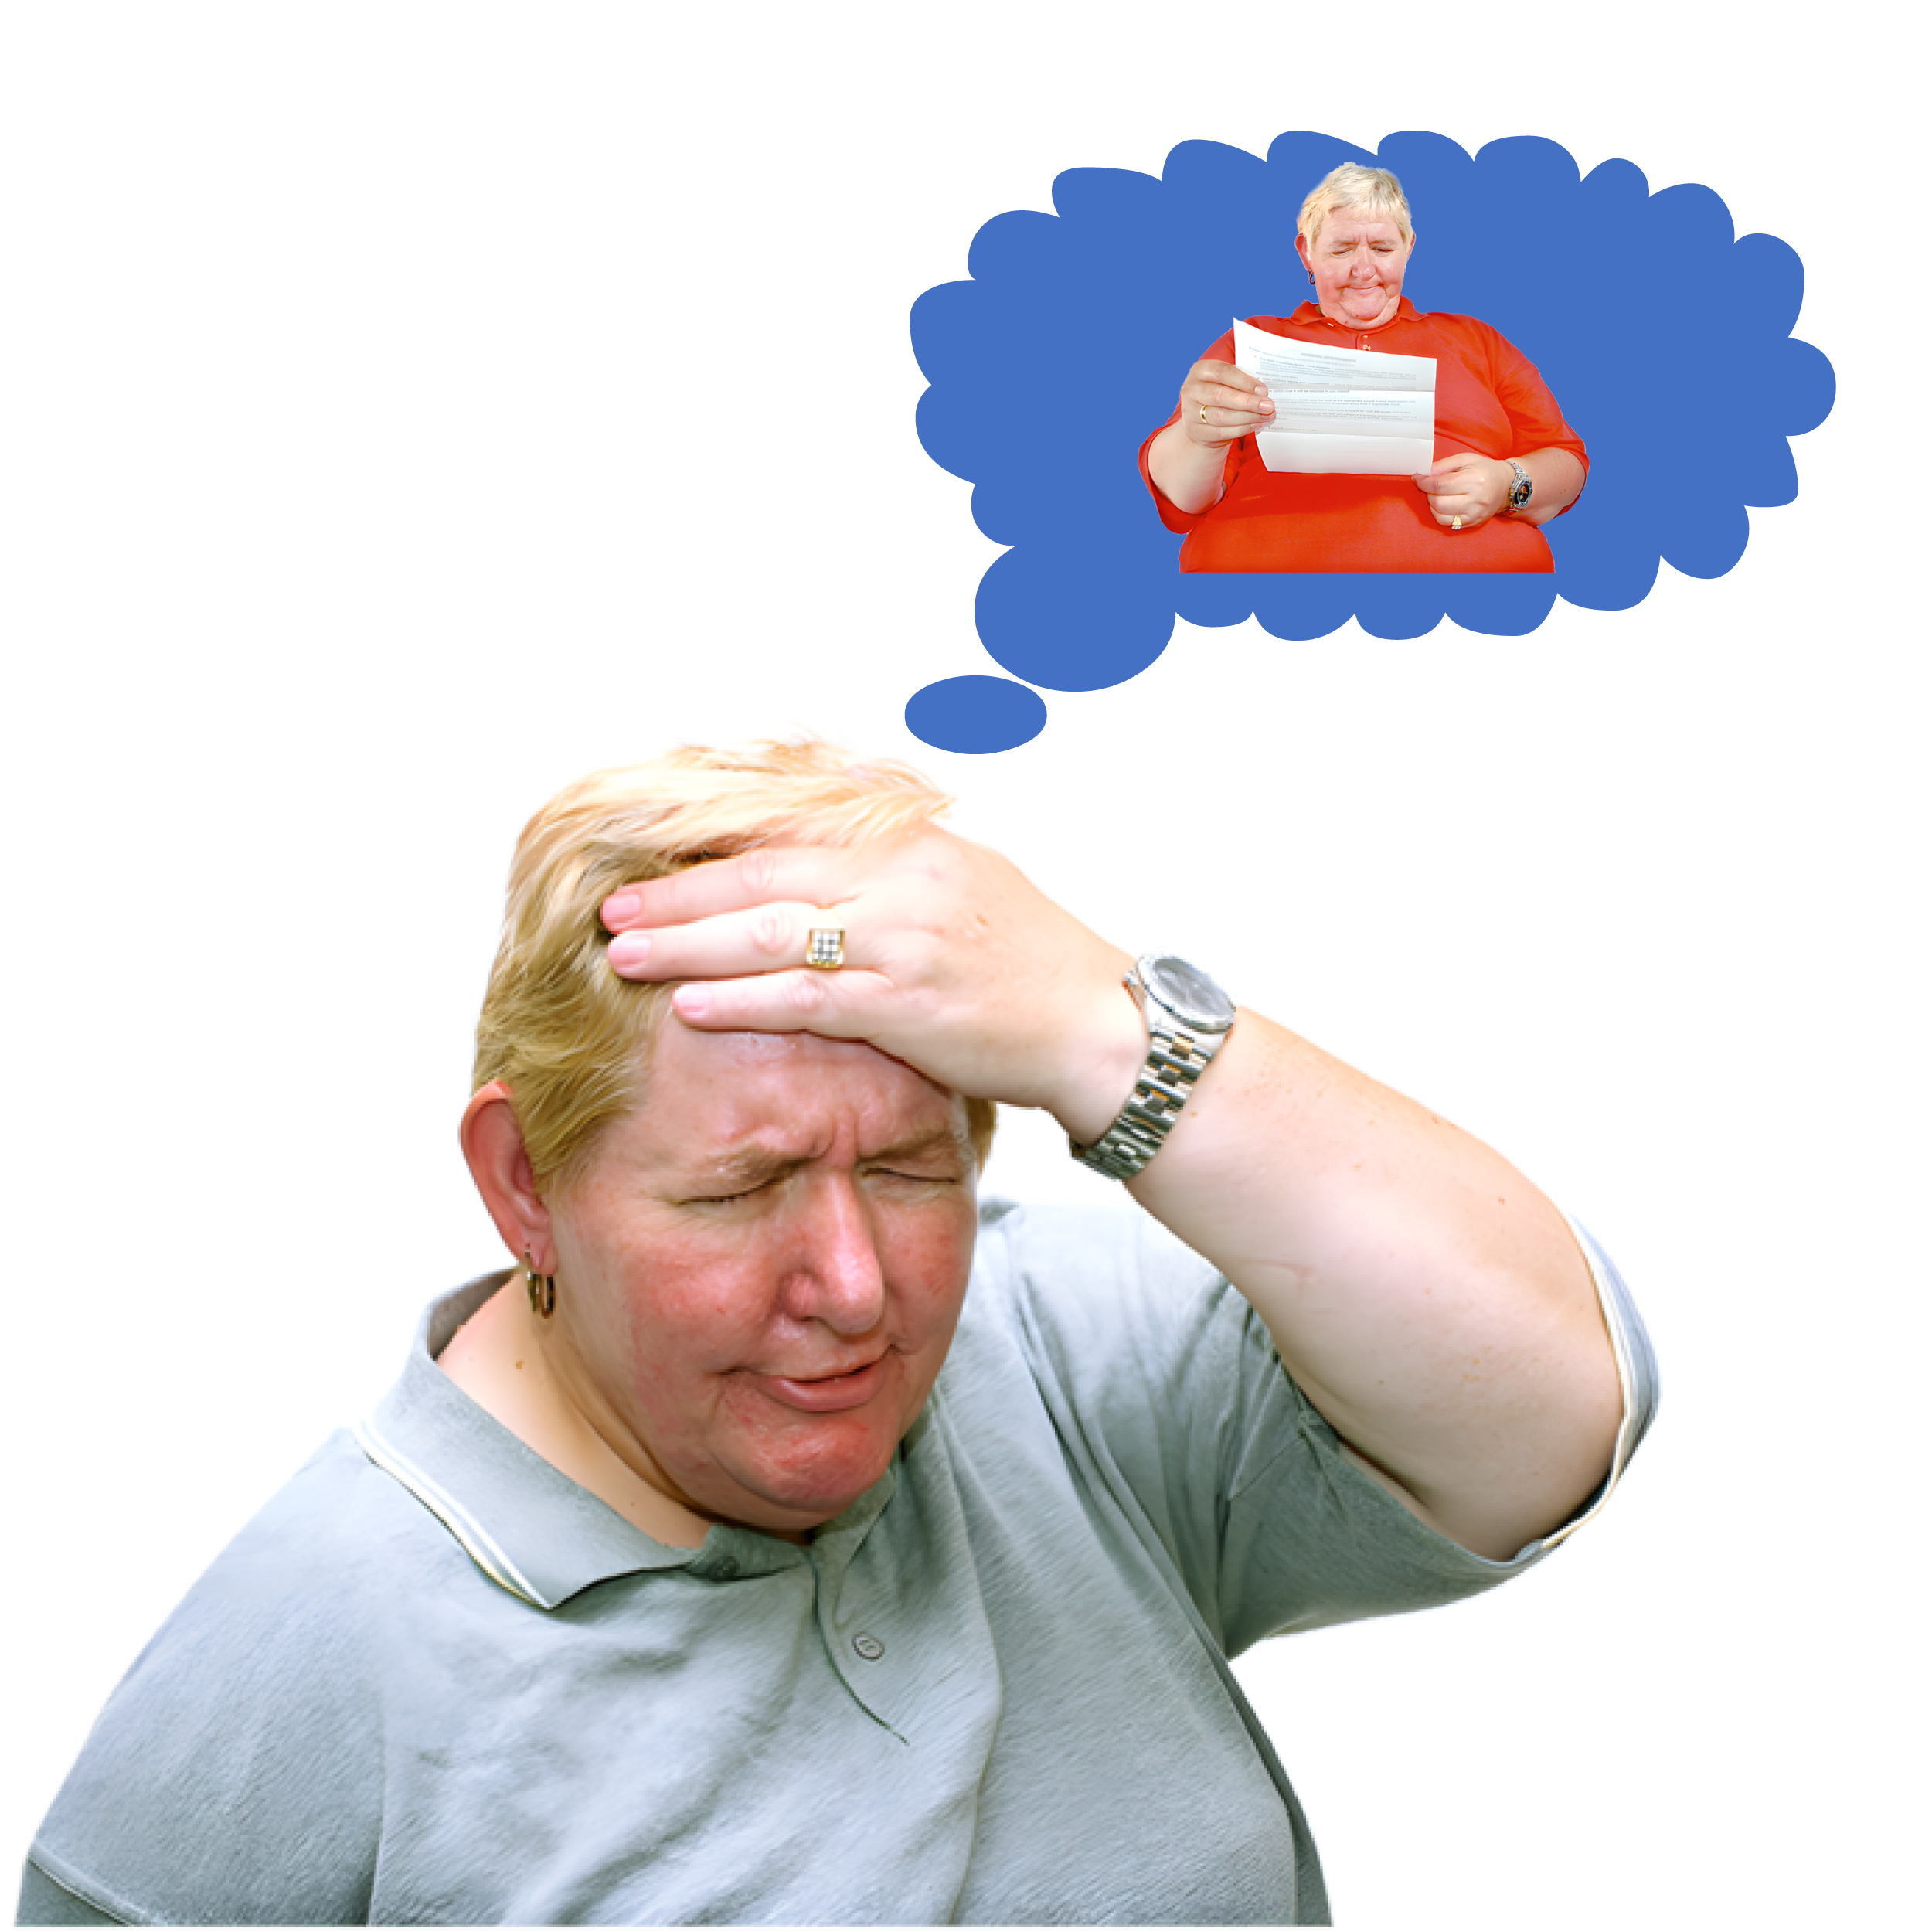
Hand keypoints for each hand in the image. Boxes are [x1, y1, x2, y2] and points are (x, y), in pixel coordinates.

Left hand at [599, 830, 1144, 1141]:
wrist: (1102, 1025)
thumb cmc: (1030, 961)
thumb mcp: (963, 883)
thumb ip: (890, 867)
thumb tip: (817, 857)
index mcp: (910, 846)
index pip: (790, 836)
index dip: (712, 852)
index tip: (650, 863)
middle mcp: (903, 880)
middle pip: (766, 877)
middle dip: (680, 895)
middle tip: (610, 908)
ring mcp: (907, 940)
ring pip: (775, 934)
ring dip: (690, 944)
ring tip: (623, 952)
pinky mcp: (910, 1006)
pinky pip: (808, 1000)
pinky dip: (743, 1000)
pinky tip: (690, 1003)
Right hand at [1179, 359, 1274, 449]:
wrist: (1201, 418)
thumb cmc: (1219, 394)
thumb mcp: (1226, 381)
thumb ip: (1240, 382)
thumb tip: (1263, 392)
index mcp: (1200, 370)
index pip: (1223, 373)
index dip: (1244, 382)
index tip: (1263, 390)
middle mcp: (1191, 390)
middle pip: (1220, 396)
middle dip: (1248, 402)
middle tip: (1268, 405)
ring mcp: (1190, 412)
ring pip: (1221, 416)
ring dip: (1247, 417)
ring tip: (1265, 416)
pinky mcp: (1194, 431)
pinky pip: (1220, 432)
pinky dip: (1241, 429)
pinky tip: (1255, 424)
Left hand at [1412, 453, 1511, 530]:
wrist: (1505, 485)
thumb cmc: (1484, 469)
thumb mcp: (1465, 459)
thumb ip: (1443, 465)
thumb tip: (1424, 473)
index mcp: (1475, 480)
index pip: (1440, 485)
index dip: (1424, 482)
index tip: (1417, 478)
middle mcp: (1476, 500)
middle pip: (1438, 503)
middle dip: (1428, 494)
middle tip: (1431, 486)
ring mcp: (1475, 514)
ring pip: (1440, 516)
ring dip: (1433, 505)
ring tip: (1439, 495)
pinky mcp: (1473, 523)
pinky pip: (1448, 523)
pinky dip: (1440, 514)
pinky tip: (1445, 504)